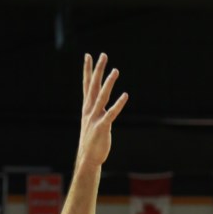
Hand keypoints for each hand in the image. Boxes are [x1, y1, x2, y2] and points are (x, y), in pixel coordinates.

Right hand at [77, 53, 128, 170]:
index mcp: (87, 108)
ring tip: (115, 70)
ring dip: (109, 83)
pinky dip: (118, 104)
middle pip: (93, 86)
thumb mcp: (93, 122)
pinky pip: (112, 113)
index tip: (88, 56)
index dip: (87, 70)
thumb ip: (98, 111)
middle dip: (98, 70)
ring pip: (102, 96)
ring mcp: (95, 118)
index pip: (87, 85)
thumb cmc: (92, 141)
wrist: (88, 158)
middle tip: (103, 55)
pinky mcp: (102, 127)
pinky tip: (125, 95)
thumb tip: (103, 103)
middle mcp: (89, 110)